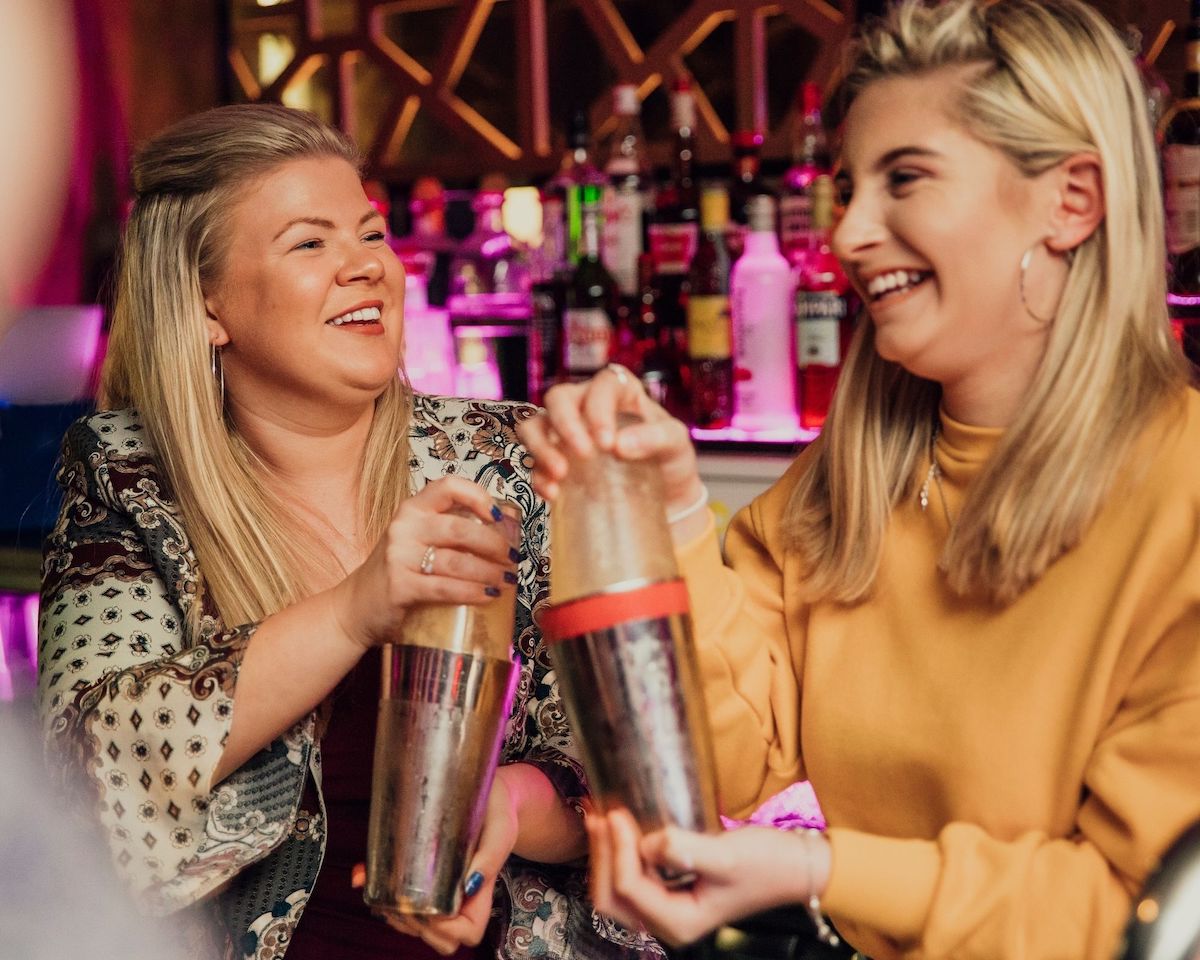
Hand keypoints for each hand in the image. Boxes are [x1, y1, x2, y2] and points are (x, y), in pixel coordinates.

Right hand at [330, 476, 518, 649]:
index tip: (499, 516)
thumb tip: (502, 533)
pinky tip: (488, 596)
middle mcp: (404, 527)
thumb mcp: (416, 541)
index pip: (448, 487)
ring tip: (507, 581)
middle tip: (512, 559)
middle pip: (461, 529)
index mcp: (412, 509)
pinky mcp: (400, 586)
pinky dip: (472, 593)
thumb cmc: (397, 572)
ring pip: (458, 562)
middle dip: (495, 545)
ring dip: (490, 573)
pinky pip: (446, 588)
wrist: (355, 607)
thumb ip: (447, 532)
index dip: (479, 496)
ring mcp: (399, 556)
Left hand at [376, 766, 520, 954]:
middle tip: (399, 899)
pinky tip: (364, 873)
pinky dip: (377, 892)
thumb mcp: (500, 829)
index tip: (432, 907)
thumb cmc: (498, 811)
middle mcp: (459, 898)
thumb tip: (469, 886)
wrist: (488, 794)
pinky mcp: (421, 875)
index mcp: (481, 893)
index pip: (468, 933)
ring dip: (393, 915)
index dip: (448, 930)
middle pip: (439, 938)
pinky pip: (398, 898)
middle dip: (414, 926)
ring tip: (380, 890)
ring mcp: (439, 890)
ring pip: (416, 925)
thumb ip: (490, 857)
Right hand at [516, 366, 702, 517]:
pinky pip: (532, 459)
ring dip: (541, 447)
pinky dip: (538, 475)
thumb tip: (620, 445)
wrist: (664, 498)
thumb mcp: (677, 445)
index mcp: (619, 392)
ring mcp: (565, 431)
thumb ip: (658, 438)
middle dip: (565, 425)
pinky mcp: (554, 458)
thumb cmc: (670, 460)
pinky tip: (552, 493)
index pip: (602, 386)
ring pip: (535, 424)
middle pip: (559, 398)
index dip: (599, 409)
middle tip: (583, 454)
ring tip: (559, 474)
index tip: (607, 443)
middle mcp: (586, 404)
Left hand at [586, 809, 826, 947]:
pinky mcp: (671, 890)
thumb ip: (683, 849)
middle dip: (601, 856)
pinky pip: (632, 877)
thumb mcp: (727, 855)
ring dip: (605, 854)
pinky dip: (619, 853)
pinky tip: (618, 826)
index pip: (629, 887)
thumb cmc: (768, 863)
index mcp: (680, 922)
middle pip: (611, 897)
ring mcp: (668, 907)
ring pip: (617, 889)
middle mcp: (669, 922)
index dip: (618, 849)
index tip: (617, 813)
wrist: (795, 866)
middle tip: (597, 814)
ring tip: (599, 815)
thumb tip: (648, 843)